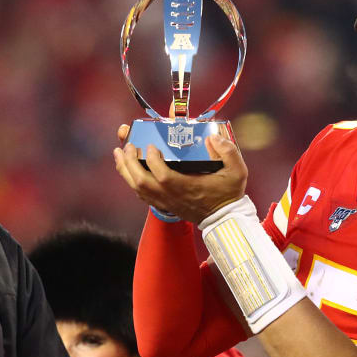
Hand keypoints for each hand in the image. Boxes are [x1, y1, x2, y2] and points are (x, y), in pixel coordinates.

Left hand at [112, 125, 247, 224]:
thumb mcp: (237, 171)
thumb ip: (228, 152)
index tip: (150, 146)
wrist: (225, 219)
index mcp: (187, 188)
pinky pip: (141, 194)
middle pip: (141, 182)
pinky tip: (129, 170)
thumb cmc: (228, 194)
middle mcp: (171, 196)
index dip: (152, 160)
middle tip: (128, 145)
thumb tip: (214, 138)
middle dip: (130, 162)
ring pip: (137, 188)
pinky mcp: (164, 205)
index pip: (162, 175)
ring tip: (119, 153)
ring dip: (125, 170)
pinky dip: (131, 181)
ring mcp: (166, 202)